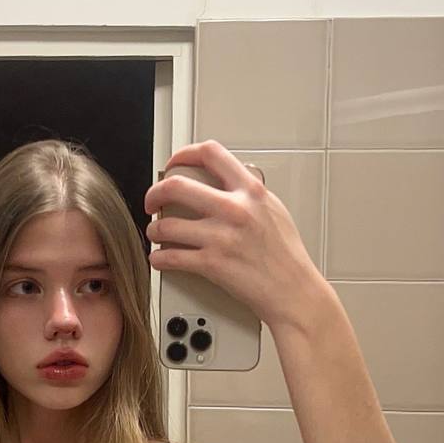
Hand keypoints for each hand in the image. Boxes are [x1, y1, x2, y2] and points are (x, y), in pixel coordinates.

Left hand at [143, 139, 327, 332]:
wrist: (292, 290)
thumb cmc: (285, 255)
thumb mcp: (274, 209)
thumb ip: (249, 193)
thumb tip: (229, 182)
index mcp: (250, 190)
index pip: (211, 153)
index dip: (184, 154)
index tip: (174, 164)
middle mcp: (234, 209)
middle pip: (177, 186)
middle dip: (155, 193)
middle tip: (151, 202)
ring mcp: (220, 237)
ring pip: (167, 225)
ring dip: (154, 230)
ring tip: (156, 234)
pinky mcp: (211, 264)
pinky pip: (170, 257)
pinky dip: (159, 258)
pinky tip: (160, 258)